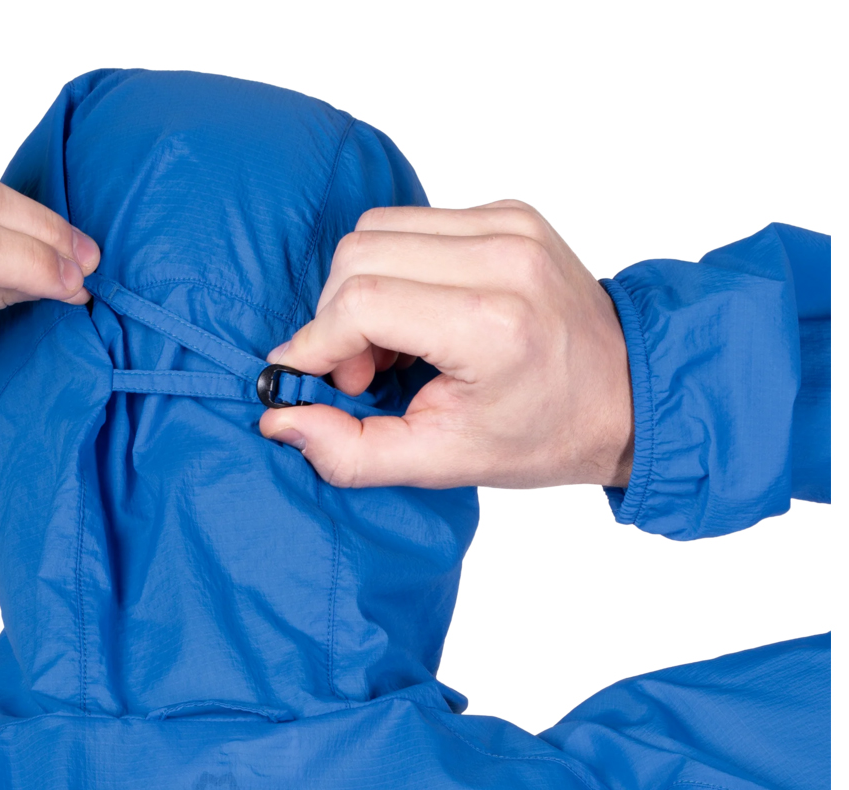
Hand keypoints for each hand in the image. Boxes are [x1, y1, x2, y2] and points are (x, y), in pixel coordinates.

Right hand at [258, 202, 632, 488]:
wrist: (625, 392)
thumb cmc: (541, 433)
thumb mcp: (442, 463)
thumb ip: (351, 451)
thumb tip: (278, 418)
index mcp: (492, 323)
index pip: (362, 302)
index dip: (316, 343)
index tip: (304, 379)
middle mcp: (503, 257)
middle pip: (359, 256)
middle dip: (336, 320)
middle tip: (362, 374)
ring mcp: (509, 225)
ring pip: (377, 231)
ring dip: (360, 292)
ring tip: (392, 347)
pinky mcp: (508, 211)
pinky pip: (412, 224)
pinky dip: (394, 271)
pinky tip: (418, 319)